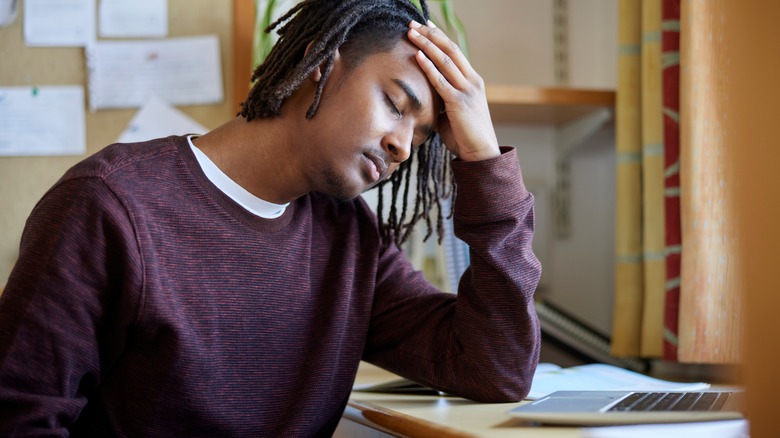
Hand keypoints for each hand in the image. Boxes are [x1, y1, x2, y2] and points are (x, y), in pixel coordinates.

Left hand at [407, 20, 499, 161]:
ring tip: (411, 33)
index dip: (439, 37)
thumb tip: (423, 95)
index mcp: (472, 81)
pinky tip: (417, 55)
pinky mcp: (459, 102)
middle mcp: (472, 81)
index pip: (454, 52)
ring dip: (426, 44)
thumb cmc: (464, 135)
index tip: (425, 26)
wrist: (481, 153)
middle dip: (430, 34)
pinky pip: (441, 81)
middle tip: (414, 23)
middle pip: (450, 49)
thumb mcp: (452, 112)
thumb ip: (441, 100)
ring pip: (445, 60)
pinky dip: (428, 67)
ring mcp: (467, 90)